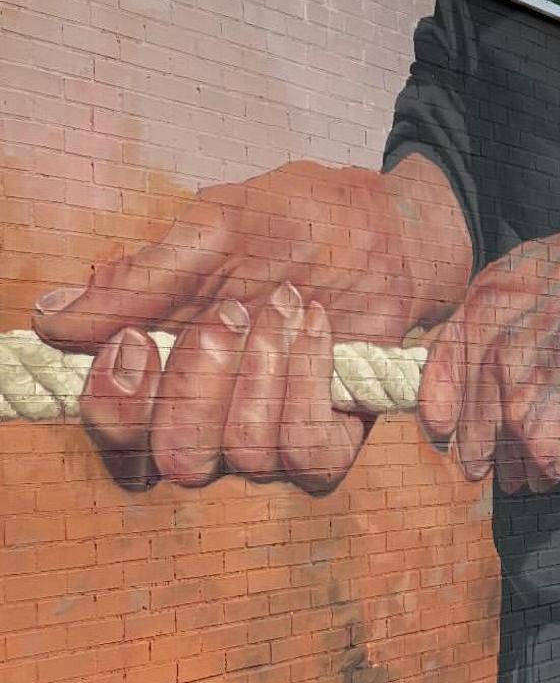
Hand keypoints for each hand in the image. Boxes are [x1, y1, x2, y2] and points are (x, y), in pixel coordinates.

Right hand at [33, 155, 471, 490]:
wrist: (384, 224)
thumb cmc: (292, 223)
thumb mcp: (212, 230)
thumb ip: (141, 280)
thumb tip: (53, 319)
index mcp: (163, 371)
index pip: (116, 432)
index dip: (116, 404)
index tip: (136, 341)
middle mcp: (212, 416)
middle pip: (174, 459)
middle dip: (198, 384)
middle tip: (230, 312)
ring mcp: (272, 432)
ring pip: (241, 455)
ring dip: (263, 369)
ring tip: (286, 302)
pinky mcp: (332, 438)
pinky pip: (307, 457)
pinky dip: (309, 387)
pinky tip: (316, 329)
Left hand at [419, 224, 559, 493]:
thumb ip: (535, 306)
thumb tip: (493, 365)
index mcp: (536, 262)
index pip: (470, 321)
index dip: (446, 378)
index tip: (437, 423)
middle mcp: (550, 280)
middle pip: (491, 364)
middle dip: (479, 425)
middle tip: (475, 467)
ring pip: (520, 392)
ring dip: (512, 447)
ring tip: (514, 480)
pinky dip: (553, 445)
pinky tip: (549, 472)